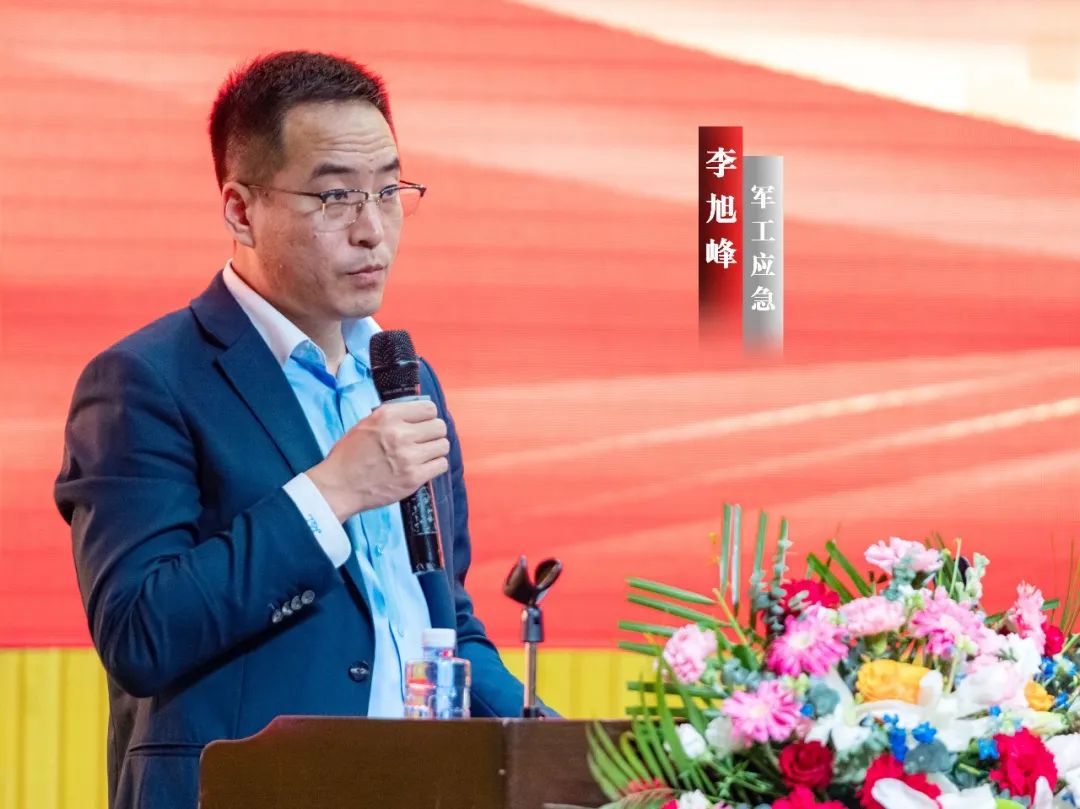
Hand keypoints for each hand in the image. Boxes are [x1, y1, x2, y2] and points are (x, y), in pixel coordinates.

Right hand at [307, 400, 449, 521]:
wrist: (339, 486)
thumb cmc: (349, 455)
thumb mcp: (366, 424)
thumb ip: (392, 417)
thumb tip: (418, 413)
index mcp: (387, 416)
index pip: (429, 408)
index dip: (427, 416)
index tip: (422, 424)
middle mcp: (400, 434)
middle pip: (439, 426)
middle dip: (433, 433)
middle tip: (423, 441)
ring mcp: (408, 457)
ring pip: (443, 445)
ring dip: (435, 450)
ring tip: (423, 455)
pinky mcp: (413, 478)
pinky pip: (441, 465)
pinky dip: (435, 466)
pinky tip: (423, 467)